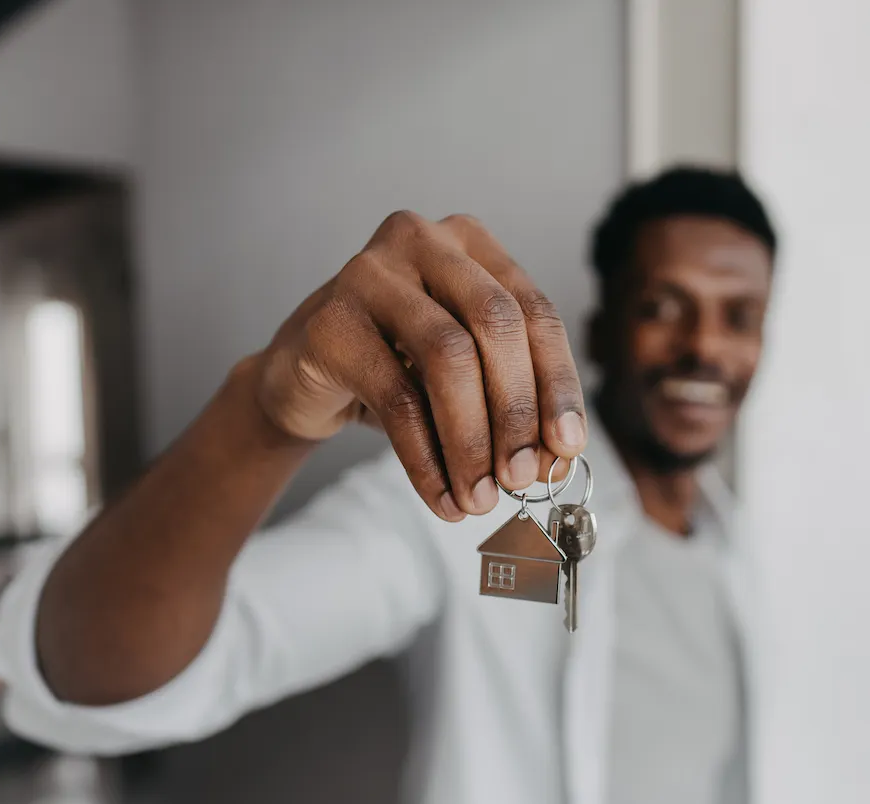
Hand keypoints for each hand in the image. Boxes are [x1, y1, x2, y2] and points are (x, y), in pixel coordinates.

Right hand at [254, 212, 585, 520]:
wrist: (301, 376)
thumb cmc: (399, 369)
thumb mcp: (466, 377)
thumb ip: (513, 403)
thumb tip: (556, 460)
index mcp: (473, 244)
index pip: (536, 313)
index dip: (558, 384)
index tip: (568, 448)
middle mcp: (424, 241)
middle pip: (496, 324)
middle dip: (517, 411)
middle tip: (523, 479)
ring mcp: (371, 273)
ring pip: (447, 358)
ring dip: (472, 441)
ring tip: (480, 498)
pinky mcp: (331, 321)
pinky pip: (396, 398)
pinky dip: (426, 459)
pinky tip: (441, 496)